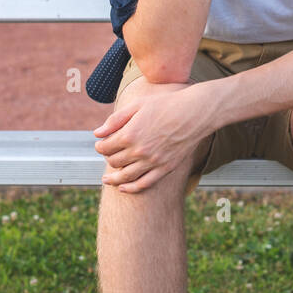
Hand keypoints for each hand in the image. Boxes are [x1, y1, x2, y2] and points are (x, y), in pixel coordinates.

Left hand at [93, 84, 212, 193]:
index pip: (105, 147)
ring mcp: (153, 162)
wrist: (195, 112)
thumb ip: (115, 120)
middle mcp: (139, 151)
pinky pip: (144, 184)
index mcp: (130, 134)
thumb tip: (97, 133)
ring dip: (113, 179)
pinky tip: (123, 188)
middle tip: (109, 154)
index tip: (100, 144)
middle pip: (114, 162)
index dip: (99, 146)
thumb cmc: (166, 104)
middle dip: (108, 158)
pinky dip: (131, 188)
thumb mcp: (137, 105)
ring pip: (125, 177)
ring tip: (107, 180)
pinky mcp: (165, 168)